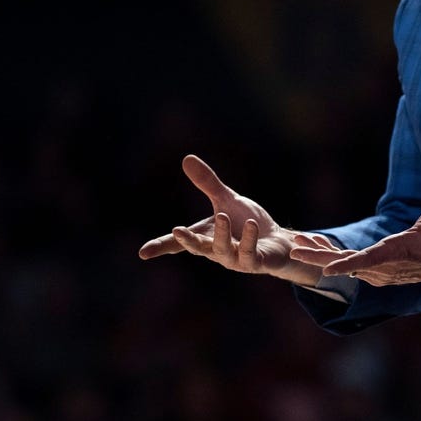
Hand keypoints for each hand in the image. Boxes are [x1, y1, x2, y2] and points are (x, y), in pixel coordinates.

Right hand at [138, 154, 325, 284]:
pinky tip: (251, 224)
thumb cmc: (248, 224)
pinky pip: (249, 252)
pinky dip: (249, 238)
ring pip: (224, 250)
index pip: (180, 243)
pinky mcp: (255, 262)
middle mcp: (217, 252)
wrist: (278, 241)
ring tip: (222, 215)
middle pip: (199, 248)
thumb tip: (186, 158)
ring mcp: (236, 259)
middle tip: (177, 230)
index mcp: (206, 237)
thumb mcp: (226, 200)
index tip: (143, 252)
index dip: (162, 246)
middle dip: (188, 241)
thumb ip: (207, 184)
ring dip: (222, 234)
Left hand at [292, 184, 420, 286]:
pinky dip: (332, 256)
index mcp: (395, 254)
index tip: (327, 269)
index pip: (369, 260)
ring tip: (299, 241)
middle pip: (347, 263)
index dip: (348, 265)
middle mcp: (383, 267)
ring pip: (344, 264)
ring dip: (321, 253)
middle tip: (295, 248)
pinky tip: (317, 245)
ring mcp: (378, 272)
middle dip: (320, 256)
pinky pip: (349, 265)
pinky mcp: (376, 272)